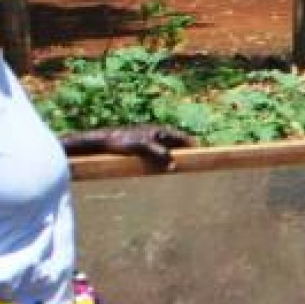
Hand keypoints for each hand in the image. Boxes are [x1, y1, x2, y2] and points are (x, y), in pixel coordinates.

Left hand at [69, 125, 193, 168]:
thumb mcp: (142, 148)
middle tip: (191, 168)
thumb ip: (159, 154)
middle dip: (184, 154)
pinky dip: (163, 162)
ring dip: (173, 159)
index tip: (201, 158)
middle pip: (177, 144)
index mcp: (160, 131)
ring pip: (168, 150)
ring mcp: (150, 140)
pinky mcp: (142, 147)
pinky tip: (162, 171)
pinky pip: (158, 155)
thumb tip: (174, 165)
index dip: (192, 148)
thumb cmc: (122, 142)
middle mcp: (156, 134)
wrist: (103, 141)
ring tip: (178, 172)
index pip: (183, 139)